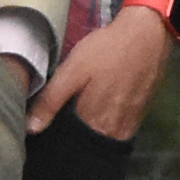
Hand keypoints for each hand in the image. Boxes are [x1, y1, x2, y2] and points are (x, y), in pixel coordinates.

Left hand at [32, 6, 172, 138]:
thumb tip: (30, 129)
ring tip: (83, 109)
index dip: (57, 137)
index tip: (49, 127)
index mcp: (93, 123)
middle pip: (87, 143)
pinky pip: (117, 130)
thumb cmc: (107, 50)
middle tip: (66, 113)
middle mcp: (114, 131)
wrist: (148, 35)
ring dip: (90, 129)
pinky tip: (101, 105)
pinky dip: (105, 123)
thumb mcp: (72, 70)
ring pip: (102, 137)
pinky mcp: (139, 116)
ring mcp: (130, 125)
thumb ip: (51, 101)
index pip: (69, 143)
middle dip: (74, 136)